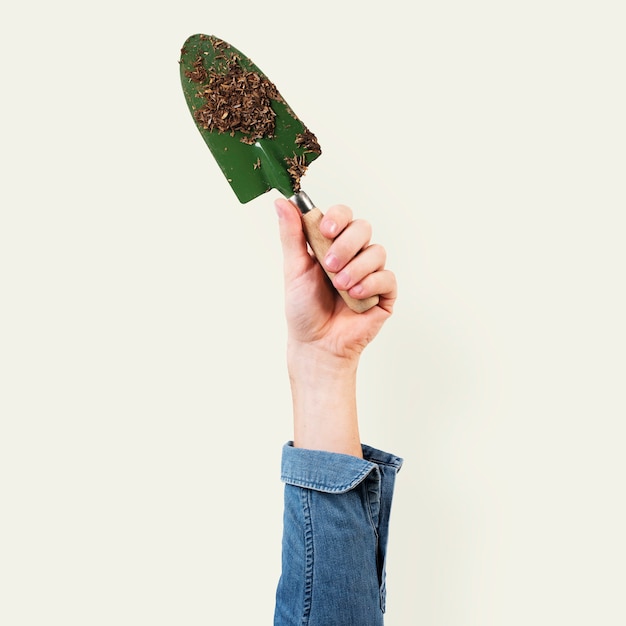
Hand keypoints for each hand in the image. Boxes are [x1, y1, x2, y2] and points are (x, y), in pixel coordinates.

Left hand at [275, 197, 396, 363]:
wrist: (316, 344)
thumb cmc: (303, 309)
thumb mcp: (294, 269)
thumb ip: (291, 235)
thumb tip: (282, 202)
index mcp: (331, 245)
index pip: (343, 216)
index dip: (338, 218)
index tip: (326, 230)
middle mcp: (353, 255)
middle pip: (363, 228)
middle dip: (346, 245)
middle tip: (329, 265)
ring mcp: (370, 273)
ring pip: (376, 251)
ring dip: (356, 268)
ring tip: (340, 287)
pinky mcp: (384, 293)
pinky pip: (387, 277)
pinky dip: (370, 284)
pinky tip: (355, 296)